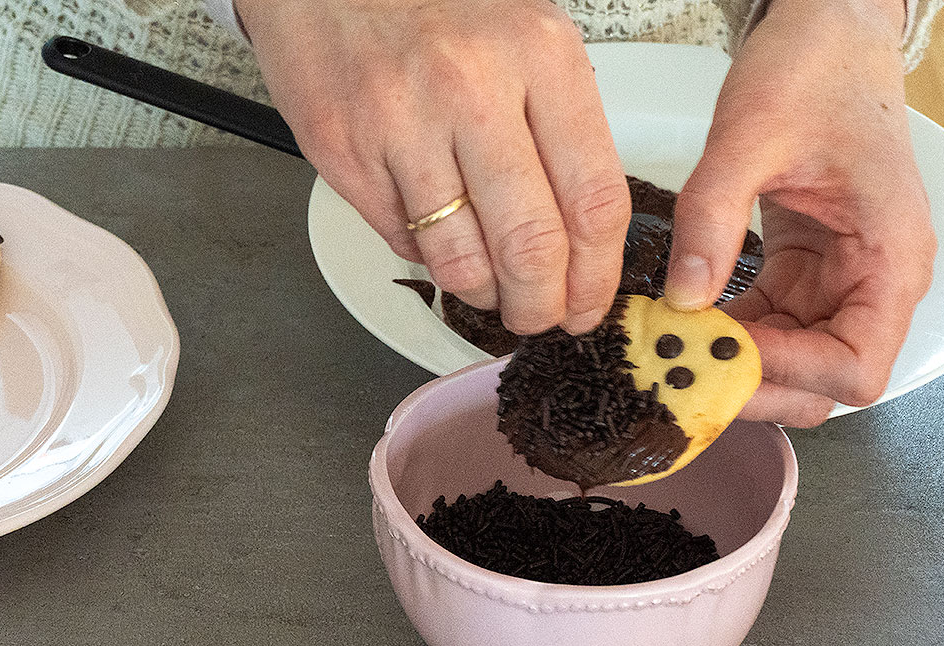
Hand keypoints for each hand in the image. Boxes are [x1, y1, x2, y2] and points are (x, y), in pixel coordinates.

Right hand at [236, 0, 630, 333]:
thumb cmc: (436, 8)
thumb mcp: (527, 40)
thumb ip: (562, 129)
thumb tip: (582, 237)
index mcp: (540, 56)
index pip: (594, 200)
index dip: (597, 276)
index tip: (589, 303)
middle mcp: (473, 88)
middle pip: (531, 245)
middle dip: (541, 305)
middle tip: (538, 317)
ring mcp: (403, 122)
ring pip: (462, 259)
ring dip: (483, 294)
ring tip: (489, 290)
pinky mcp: (346, 152)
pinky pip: (402, 242)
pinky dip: (427, 257)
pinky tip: (436, 237)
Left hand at [663, 0, 935, 426]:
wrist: (827, 34)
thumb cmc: (816, 68)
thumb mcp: (750, 135)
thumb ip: (711, 216)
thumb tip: (684, 298)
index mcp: (892, 256)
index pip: (855, 367)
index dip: (787, 374)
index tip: (723, 353)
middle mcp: (875, 281)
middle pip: (823, 384)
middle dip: (756, 386)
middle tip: (685, 370)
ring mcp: (840, 282)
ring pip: (791, 365)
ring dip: (734, 366)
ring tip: (673, 349)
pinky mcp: (805, 274)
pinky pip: (768, 329)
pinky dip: (728, 337)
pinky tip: (684, 325)